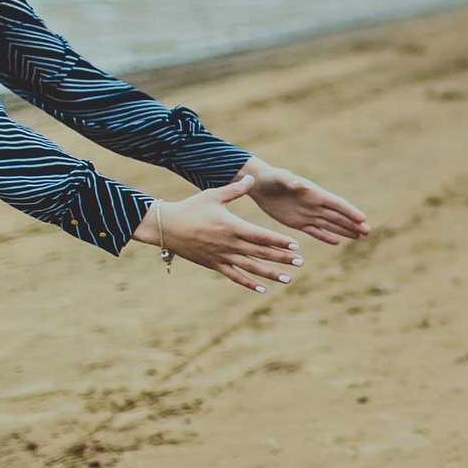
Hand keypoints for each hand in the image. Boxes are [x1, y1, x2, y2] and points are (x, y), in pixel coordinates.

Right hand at [136, 178, 303, 291]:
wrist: (167, 227)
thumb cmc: (191, 208)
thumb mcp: (214, 195)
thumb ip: (236, 190)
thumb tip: (251, 178)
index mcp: (233, 227)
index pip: (262, 236)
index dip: (279, 241)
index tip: (295, 246)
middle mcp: (230, 244)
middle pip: (261, 253)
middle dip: (282, 258)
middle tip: (300, 262)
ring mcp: (222, 256)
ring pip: (251, 267)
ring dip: (270, 273)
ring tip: (288, 279)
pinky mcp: (214, 264)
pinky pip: (235, 276)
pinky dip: (248, 283)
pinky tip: (262, 289)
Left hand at [239, 157, 371, 245]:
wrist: (259, 185)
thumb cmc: (271, 178)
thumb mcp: (280, 178)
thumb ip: (290, 181)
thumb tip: (301, 184)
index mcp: (314, 193)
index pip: (337, 204)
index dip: (350, 211)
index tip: (362, 219)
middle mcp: (314, 204)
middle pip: (338, 216)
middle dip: (352, 224)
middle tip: (367, 232)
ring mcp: (307, 214)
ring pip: (329, 225)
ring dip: (344, 230)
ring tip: (358, 236)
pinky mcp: (297, 222)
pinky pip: (314, 231)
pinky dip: (325, 236)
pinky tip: (337, 241)